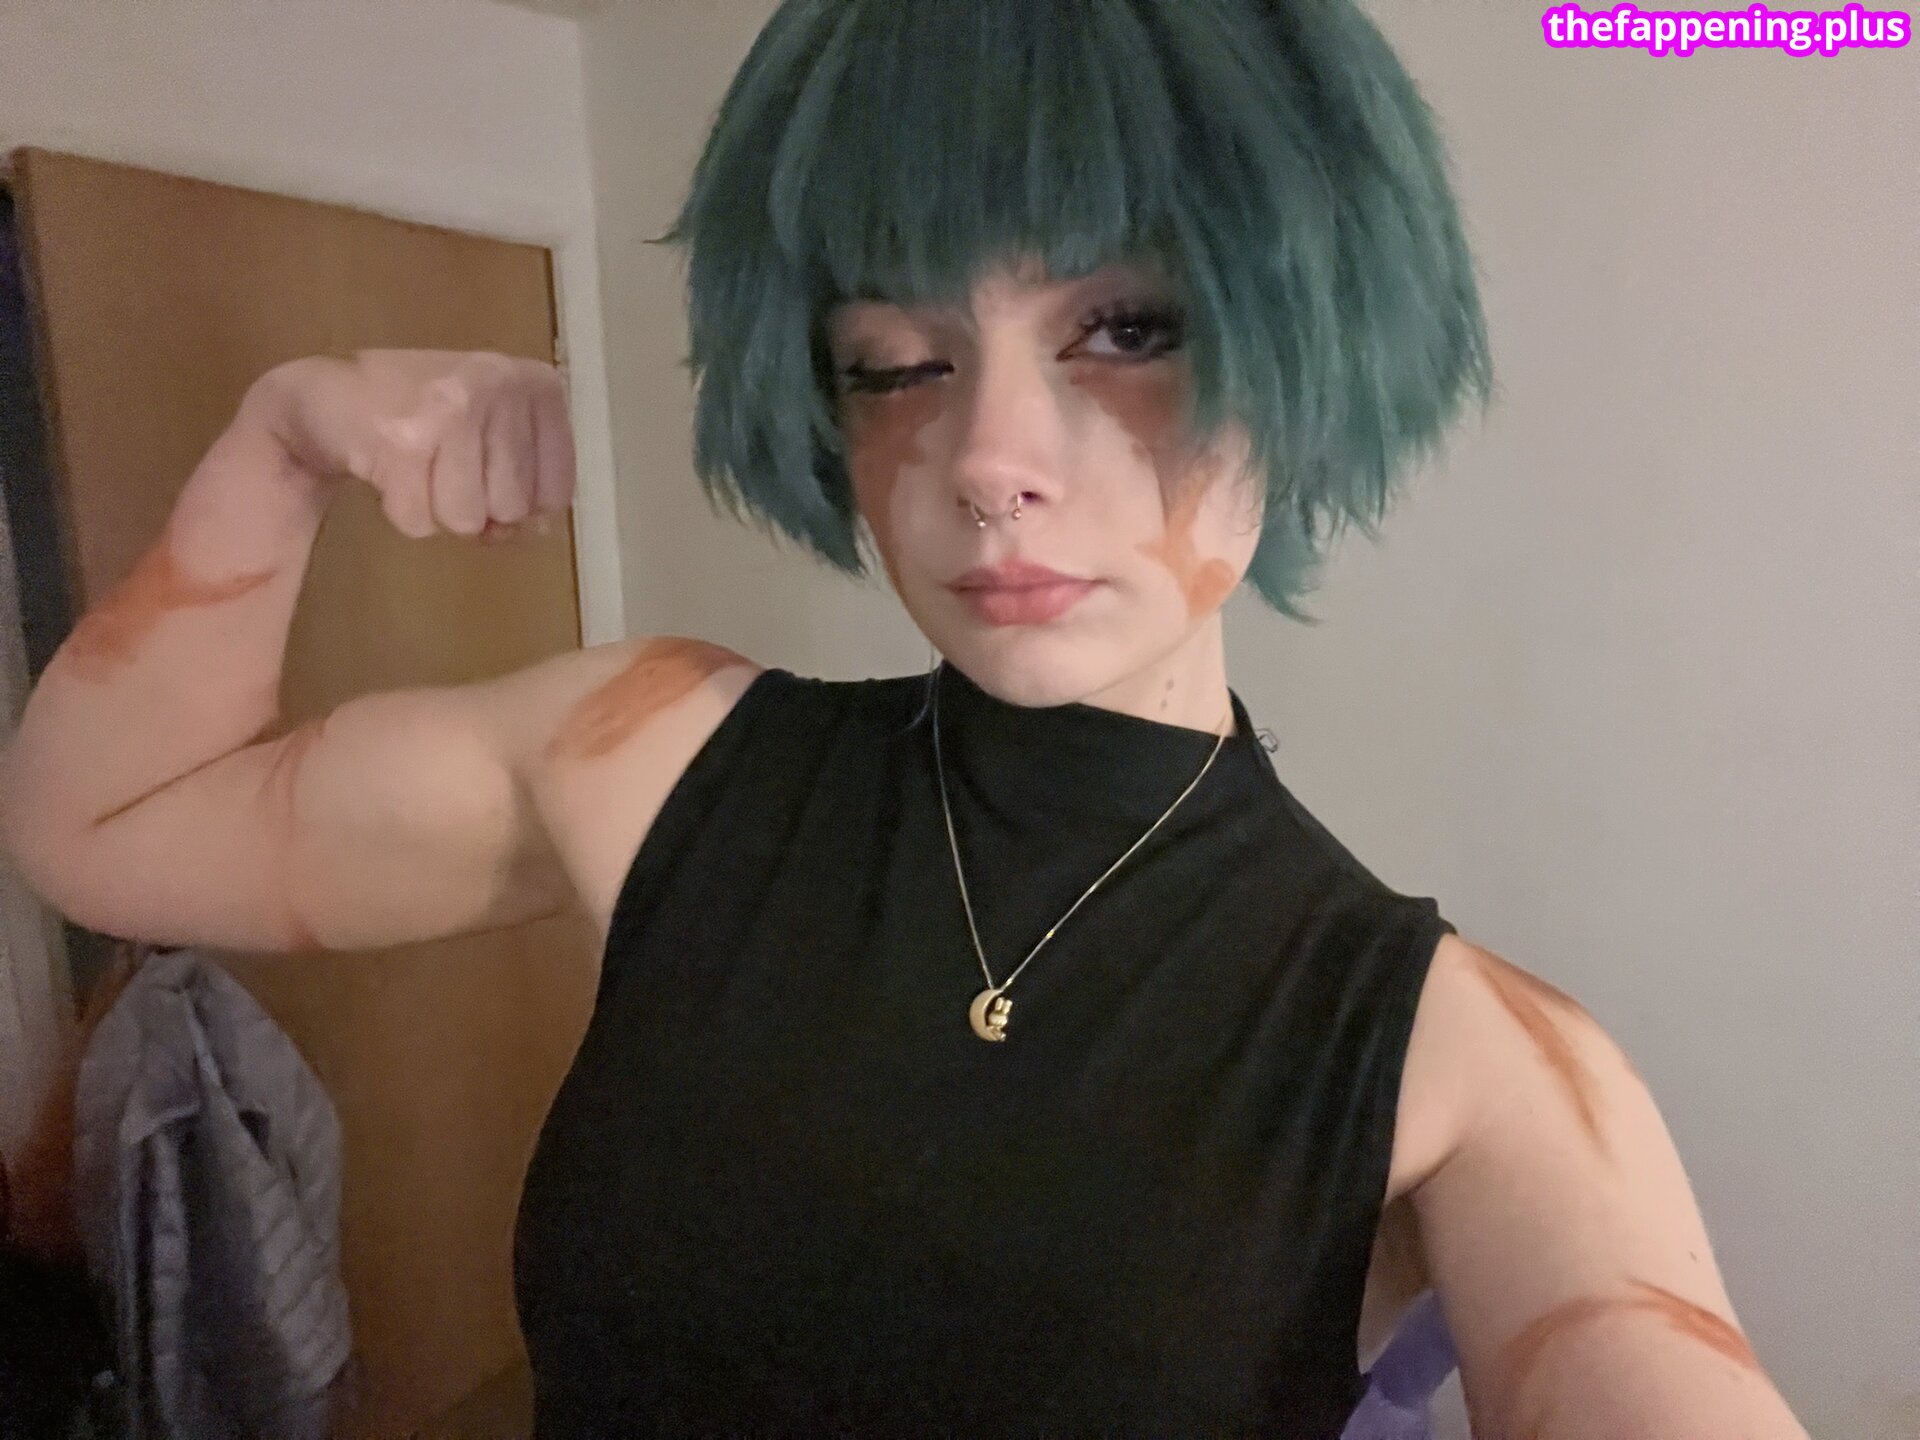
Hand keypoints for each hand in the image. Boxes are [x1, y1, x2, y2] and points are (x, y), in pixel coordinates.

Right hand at [250, 350, 574, 543]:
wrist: (326, 394)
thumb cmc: (423, 419)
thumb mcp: (491, 433)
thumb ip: (527, 479)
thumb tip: (535, 531)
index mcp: (535, 384)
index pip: (557, 490)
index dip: (521, 507)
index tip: (488, 479)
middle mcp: (499, 385)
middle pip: (512, 509)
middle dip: (475, 507)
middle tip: (443, 470)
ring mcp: (451, 410)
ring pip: (467, 520)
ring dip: (435, 510)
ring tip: (417, 468)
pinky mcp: (403, 440)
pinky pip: (420, 521)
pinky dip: (402, 512)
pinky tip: (391, 472)